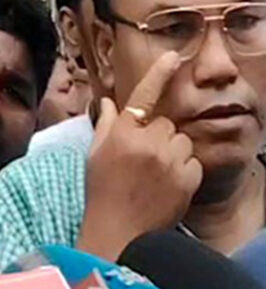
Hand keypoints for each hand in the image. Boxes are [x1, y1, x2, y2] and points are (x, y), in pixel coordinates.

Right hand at [77, 51, 202, 260]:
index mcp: (121, 133)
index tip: (174, 56)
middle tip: (143, 159)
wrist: (119, 232)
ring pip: (182, 141)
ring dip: (173, 152)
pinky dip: (184, 171)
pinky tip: (167, 185)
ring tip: (155, 173)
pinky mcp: (187, 179)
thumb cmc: (101, 192)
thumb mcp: (94, 154)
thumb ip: (105, 126)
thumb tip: (108, 103)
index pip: (143, 96)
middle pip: (166, 124)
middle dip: (158, 137)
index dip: (159, 74)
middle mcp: (147, 142)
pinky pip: (193, 162)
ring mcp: (169, 161)